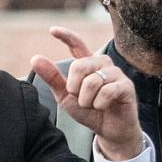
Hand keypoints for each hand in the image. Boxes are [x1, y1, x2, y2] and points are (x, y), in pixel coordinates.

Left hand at [29, 27, 141, 159]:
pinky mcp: (126, 86)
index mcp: (87, 64)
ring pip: (92, 81)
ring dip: (87, 100)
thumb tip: (35, 58)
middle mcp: (102, 63)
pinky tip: (103, 107)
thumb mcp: (65, 96)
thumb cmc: (88, 111)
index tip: (52, 30)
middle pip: (79, 66)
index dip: (66, 36)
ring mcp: (116, 73)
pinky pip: (106, 92)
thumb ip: (52, 78)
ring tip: (93, 105)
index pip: (77, 44)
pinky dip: (99, 104)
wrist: (108, 130)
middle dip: (74, 88)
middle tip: (81, 100)